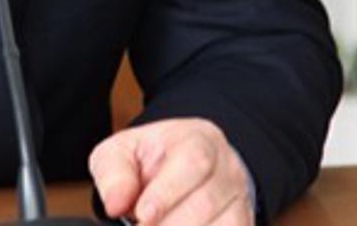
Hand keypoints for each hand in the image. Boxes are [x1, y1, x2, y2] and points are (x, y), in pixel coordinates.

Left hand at [89, 118, 252, 225]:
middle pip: (206, 202)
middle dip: (170, 224)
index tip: (143, 215)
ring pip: (223, 225)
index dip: (167, 192)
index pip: (193, 162)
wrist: (180, 166)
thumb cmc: (152, 160)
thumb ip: (113, 173)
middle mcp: (225, 168)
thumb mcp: (122, 152)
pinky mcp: (243, 223)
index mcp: (197, 139)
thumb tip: (115, 204)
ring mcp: (238, 199)